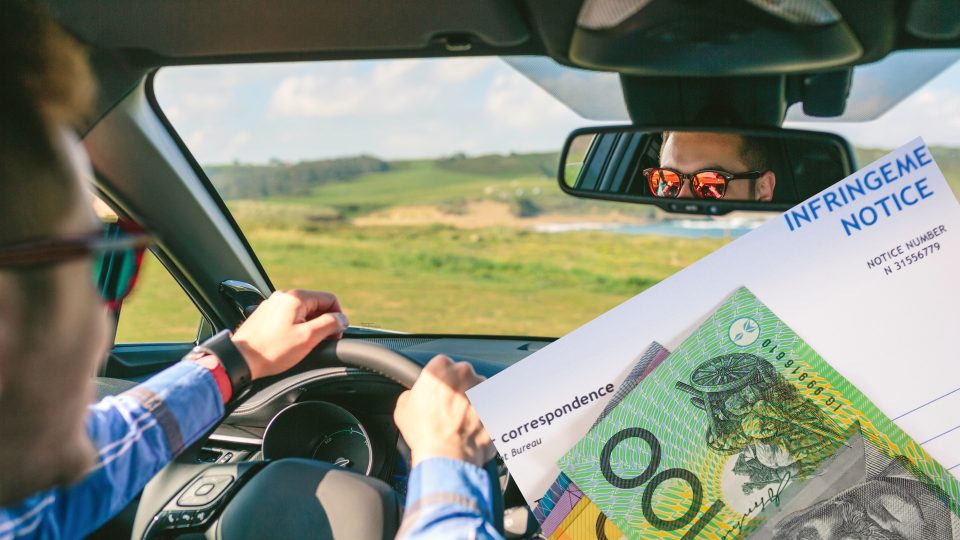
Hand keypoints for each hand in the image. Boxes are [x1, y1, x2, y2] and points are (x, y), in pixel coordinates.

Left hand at [231, 289, 348, 379]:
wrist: (240, 359)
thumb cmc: (272, 350)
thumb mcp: (309, 337)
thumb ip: (330, 324)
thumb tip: (342, 319)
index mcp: (296, 297)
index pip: (330, 299)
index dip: (338, 317)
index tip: (335, 333)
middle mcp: (284, 296)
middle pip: (316, 304)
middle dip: (323, 322)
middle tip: (321, 341)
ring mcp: (273, 304)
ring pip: (303, 311)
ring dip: (310, 325)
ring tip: (304, 343)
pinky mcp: (266, 315)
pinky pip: (289, 316)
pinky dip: (296, 327)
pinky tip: (290, 342)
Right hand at [394, 355, 494, 468]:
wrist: (448, 456)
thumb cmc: (426, 434)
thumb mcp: (403, 409)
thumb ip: (411, 394)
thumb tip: (414, 395)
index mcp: (440, 368)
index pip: (441, 365)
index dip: (439, 381)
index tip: (438, 393)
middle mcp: (464, 372)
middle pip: (462, 374)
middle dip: (458, 388)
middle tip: (450, 408)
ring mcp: (483, 386)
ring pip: (479, 388)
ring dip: (473, 399)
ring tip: (463, 420)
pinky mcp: (497, 402)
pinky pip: (492, 403)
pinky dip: (486, 411)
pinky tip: (475, 425)